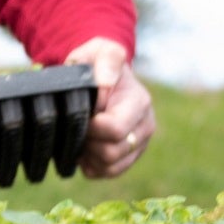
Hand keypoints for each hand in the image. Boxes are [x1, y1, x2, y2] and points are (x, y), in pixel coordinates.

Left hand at [65, 38, 154, 178]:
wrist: (101, 74)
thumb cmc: (97, 62)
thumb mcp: (100, 51)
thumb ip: (106, 62)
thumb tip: (106, 84)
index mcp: (139, 102)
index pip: (114, 130)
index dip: (90, 127)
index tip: (81, 114)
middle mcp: (145, 125)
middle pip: (112, 152)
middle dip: (88, 143)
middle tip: (78, 127)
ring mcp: (139, 142)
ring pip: (111, 166)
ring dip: (89, 156)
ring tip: (80, 137)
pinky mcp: (130, 155)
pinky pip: (109, 173)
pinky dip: (92, 166)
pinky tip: (84, 150)